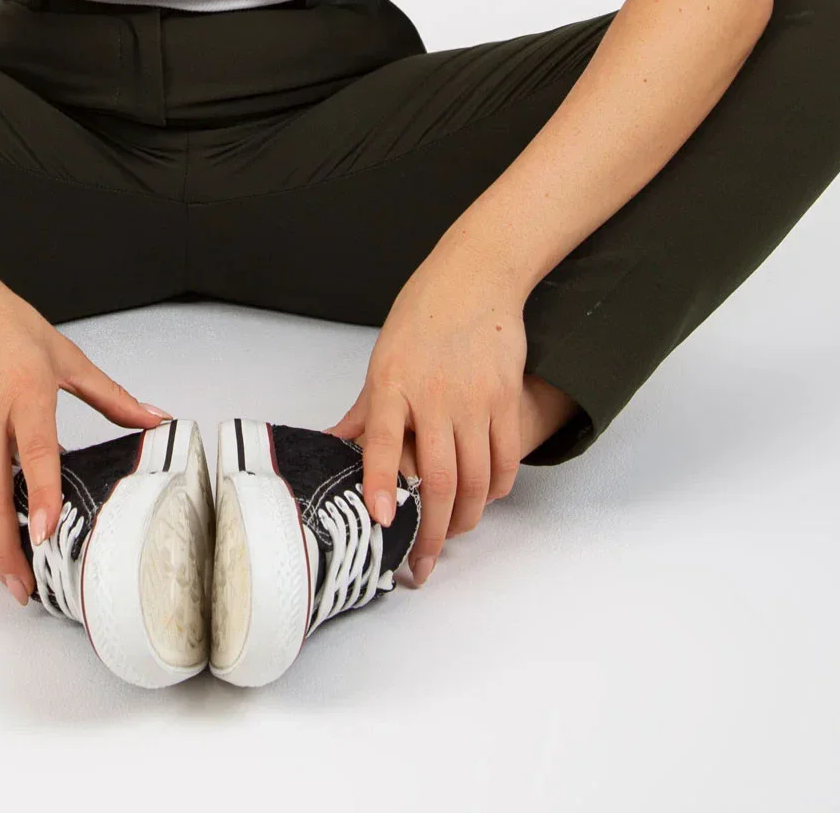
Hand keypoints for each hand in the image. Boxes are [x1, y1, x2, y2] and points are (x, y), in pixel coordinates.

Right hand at [0, 258, 170, 600]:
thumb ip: (110, 395)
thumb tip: (154, 419)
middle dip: (5, 546)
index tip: (45, 535)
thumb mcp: (63, 352)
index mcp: (25, 387)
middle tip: (24, 584)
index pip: (34, 451)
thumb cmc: (5, 322)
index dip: (39, 496)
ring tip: (5, 575)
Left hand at [326, 250, 527, 584]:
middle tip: (421, 564)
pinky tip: (483, 499)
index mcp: (392, 381)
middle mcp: (433, 393)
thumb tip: (334, 449)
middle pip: (437, 477)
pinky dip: (496, 490)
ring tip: (449, 536)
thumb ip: (365, 411)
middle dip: (429, 531)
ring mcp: (474, 397)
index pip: (382, 441)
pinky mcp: (505, 398)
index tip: (381, 519)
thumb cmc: (422, 317)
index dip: (381, 483)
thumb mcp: (383, 358)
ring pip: (475, 479)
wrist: (476, 276)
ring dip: (464, 519)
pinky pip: (505, 460)